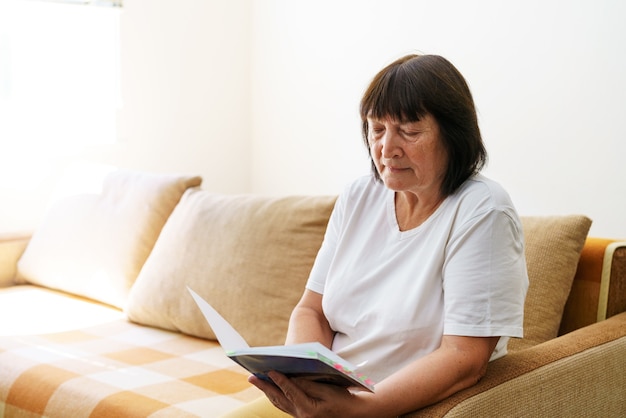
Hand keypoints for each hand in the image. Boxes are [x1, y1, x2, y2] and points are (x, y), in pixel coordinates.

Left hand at [248, 371, 362, 417]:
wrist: (354, 414)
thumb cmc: (343, 398)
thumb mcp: (327, 389)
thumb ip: (308, 384)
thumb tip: (290, 379)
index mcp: (309, 409)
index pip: (290, 391)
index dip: (278, 380)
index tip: (269, 370)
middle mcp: (302, 416)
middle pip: (279, 399)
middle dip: (264, 386)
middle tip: (251, 376)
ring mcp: (301, 417)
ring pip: (279, 403)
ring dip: (267, 391)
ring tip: (256, 380)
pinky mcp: (302, 416)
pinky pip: (284, 406)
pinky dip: (276, 396)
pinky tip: (270, 389)